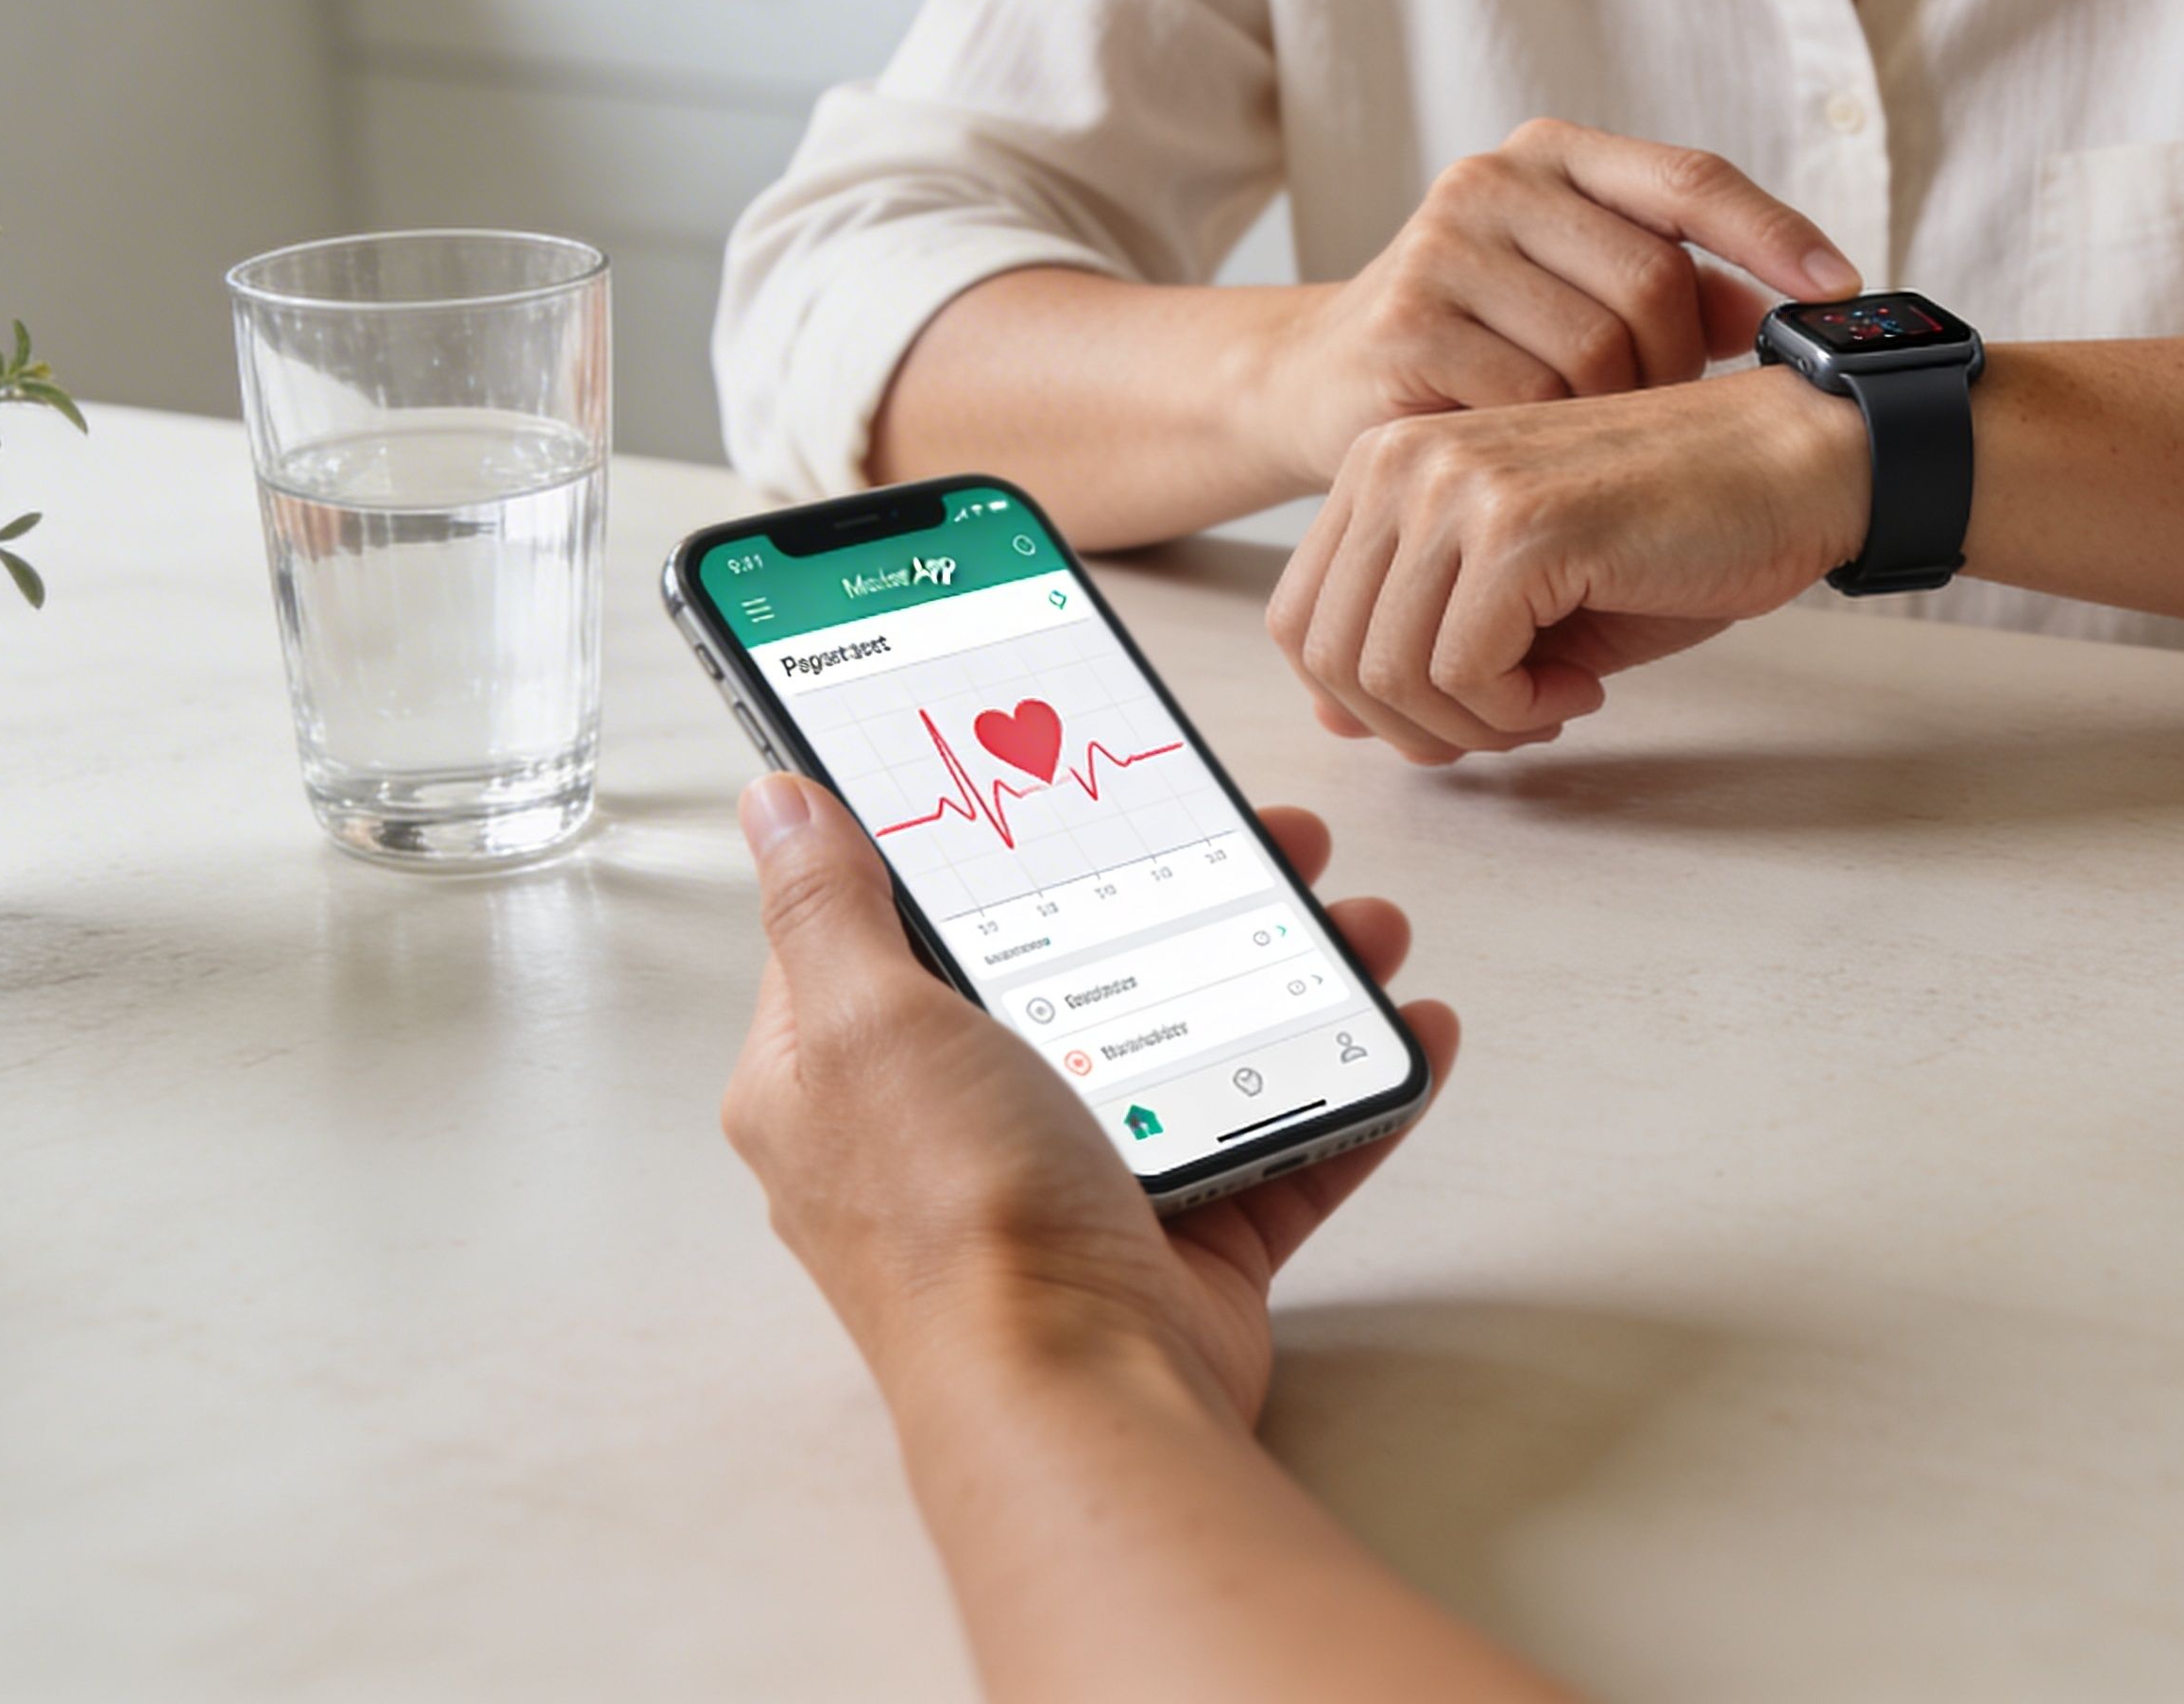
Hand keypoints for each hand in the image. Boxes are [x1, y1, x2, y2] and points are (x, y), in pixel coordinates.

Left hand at [720, 775, 1455, 1427]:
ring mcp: (1074, 1188)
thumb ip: (830, 908)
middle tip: (1267, 838)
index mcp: (849, 1076)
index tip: (1067, 782)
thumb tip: (776, 805)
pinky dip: (1345, 1088)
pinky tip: (1407, 1028)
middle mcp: (955, 1130)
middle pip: (1080, 972)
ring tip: (1364, 925)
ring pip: (1191, 1046)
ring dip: (1291, 976)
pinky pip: (1276, 1146)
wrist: (1083, 1401)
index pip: (902, 926)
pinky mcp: (1179, 1243)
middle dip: (1184, 897)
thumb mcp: (868, 1026)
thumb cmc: (961, 1227)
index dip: (984, 845)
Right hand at [1247, 120, 1860, 485]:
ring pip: (1600, 348)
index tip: (1842, 287)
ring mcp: (1442, 248)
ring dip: (1618, 414)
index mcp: (1551, 157)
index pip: (1690, 178)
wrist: (1320, 383)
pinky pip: (1534, 399)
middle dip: (1679, 363)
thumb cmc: (1481, 345)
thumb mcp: (1577, 296)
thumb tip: (1790, 297)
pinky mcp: (1405, 326)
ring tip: (1594, 441)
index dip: (1775, 233)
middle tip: (1665, 415)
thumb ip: (1676, 286)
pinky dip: (1557, 444)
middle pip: (1654, 278)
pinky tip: (1541, 460)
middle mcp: (1493, 181)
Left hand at [1267, 368, 1869, 762]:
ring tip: (1555, 700)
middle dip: (1418, 727)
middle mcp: (1402, 460)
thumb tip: (1333, 717)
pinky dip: (1520, 711)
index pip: (1300, 621)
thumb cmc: (1673, 530)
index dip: (1371, 703)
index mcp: (1386, 463)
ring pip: (1388, 673)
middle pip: (1327, 657)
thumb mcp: (1519, 600)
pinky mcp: (1520, 527)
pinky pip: (1464, 673)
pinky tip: (1583, 684)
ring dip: (1475, 725)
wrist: (1794, 466)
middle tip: (1513, 721)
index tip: (1469, 706)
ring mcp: (1455, 486)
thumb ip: (1419, 644)